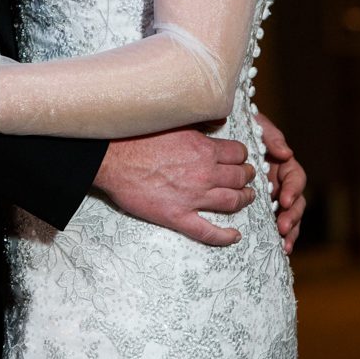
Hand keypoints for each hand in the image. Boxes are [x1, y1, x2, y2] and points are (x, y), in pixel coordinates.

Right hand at [93, 128, 255, 245]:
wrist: (111, 159)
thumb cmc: (136, 137)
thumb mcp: (173, 121)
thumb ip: (198, 123)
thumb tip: (217, 122)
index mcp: (203, 148)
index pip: (238, 152)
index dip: (242, 155)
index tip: (240, 157)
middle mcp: (204, 173)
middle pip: (239, 176)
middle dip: (247, 176)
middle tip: (248, 176)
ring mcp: (193, 197)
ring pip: (231, 201)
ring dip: (244, 200)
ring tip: (247, 198)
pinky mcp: (178, 216)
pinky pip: (208, 231)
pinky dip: (225, 236)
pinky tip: (234, 236)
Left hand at [255, 112, 306, 254]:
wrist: (221, 132)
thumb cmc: (242, 127)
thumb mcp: (258, 126)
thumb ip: (272, 137)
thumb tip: (287, 153)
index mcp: (282, 165)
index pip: (295, 178)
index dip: (293, 189)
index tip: (285, 199)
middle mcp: (280, 182)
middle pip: (295, 202)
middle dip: (293, 216)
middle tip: (282, 226)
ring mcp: (271, 197)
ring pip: (288, 216)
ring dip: (289, 230)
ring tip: (284, 243)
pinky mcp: (260, 208)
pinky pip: (271, 223)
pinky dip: (278, 236)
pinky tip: (280, 248)